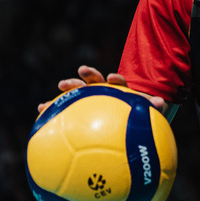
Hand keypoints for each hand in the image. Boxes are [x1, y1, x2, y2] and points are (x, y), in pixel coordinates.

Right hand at [38, 65, 164, 112]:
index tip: (111, 77)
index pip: (119, 83)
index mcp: (122, 94)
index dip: (116, 79)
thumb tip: (160, 102)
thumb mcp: (150, 114)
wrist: (131, 129)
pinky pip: (66, 111)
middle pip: (95, 83)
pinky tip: (40, 111)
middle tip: (81, 72)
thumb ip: (153, 107)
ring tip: (59, 86)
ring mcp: (93, 102)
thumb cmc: (141, 121)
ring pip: (79, 93)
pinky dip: (54, 109)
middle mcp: (106, 95)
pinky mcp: (81, 112)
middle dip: (88, 77)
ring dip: (69, 88)